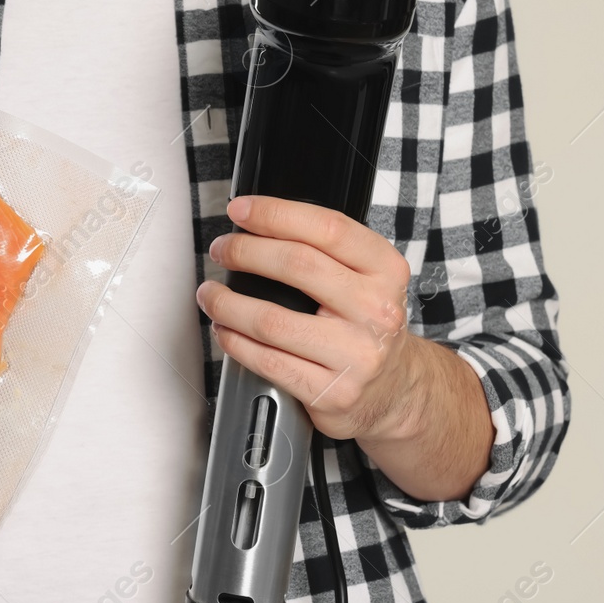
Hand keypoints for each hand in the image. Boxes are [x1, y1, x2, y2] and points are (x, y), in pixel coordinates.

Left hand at [194, 195, 415, 443]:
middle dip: (244, 251)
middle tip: (222, 250)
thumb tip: (258, 227)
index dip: (275, 214)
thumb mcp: (366, 279)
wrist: (393, 390)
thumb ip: (326, 252)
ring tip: (210, 294)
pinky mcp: (331, 392)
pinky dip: (235, 342)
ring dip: (226, 303)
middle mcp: (376, 310)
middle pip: (296, 265)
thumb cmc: (366, 326)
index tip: (240, 210)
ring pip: (271, 320)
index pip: (328, 228)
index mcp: (386, 271)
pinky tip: (226, 330)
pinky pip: (267, 361)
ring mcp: (355, 354)